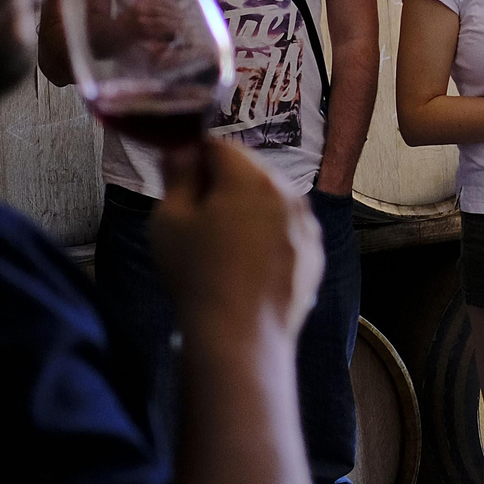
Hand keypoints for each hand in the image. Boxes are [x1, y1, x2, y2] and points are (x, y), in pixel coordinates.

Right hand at [151, 140, 324, 336]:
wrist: (241, 337)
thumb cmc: (198, 275)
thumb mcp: (169, 220)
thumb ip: (177, 176)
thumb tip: (181, 150)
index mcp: (253, 177)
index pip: (218, 146)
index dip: (194, 159)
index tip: (178, 182)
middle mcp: (289, 193)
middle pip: (249, 171)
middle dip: (223, 185)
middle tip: (196, 219)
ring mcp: (307, 226)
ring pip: (270, 201)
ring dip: (248, 210)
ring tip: (222, 247)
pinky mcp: (314, 256)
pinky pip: (286, 232)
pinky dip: (268, 238)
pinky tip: (245, 266)